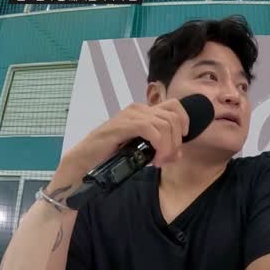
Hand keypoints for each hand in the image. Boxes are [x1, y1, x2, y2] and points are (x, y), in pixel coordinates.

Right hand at [50, 99, 190, 191]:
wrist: (85, 162)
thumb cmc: (110, 157)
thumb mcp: (141, 151)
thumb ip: (160, 148)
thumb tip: (178, 153)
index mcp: (143, 112)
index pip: (175, 106)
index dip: (184, 122)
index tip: (181, 142)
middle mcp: (138, 109)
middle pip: (173, 117)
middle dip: (176, 141)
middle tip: (166, 159)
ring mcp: (130, 115)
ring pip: (165, 125)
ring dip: (168, 147)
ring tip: (158, 162)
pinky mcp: (124, 125)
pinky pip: (152, 130)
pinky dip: (159, 146)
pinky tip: (153, 160)